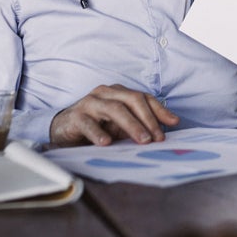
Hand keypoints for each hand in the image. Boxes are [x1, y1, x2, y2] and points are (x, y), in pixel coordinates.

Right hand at [49, 84, 179, 146]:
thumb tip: (163, 132)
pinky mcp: (75, 116)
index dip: (159, 110)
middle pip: (131, 100)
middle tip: (157, 138)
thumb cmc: (96, 126)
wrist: (62, 130)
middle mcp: (105, 93)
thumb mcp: (119, 126)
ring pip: (114, 109)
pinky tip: (107, 143)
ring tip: (142, 140)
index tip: (173, 123)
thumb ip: (138, 125)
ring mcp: (89, 103)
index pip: (143, 97)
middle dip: (148, 119)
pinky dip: (99, 133)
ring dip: (131, 125)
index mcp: (118, 92)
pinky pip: (88, 123)